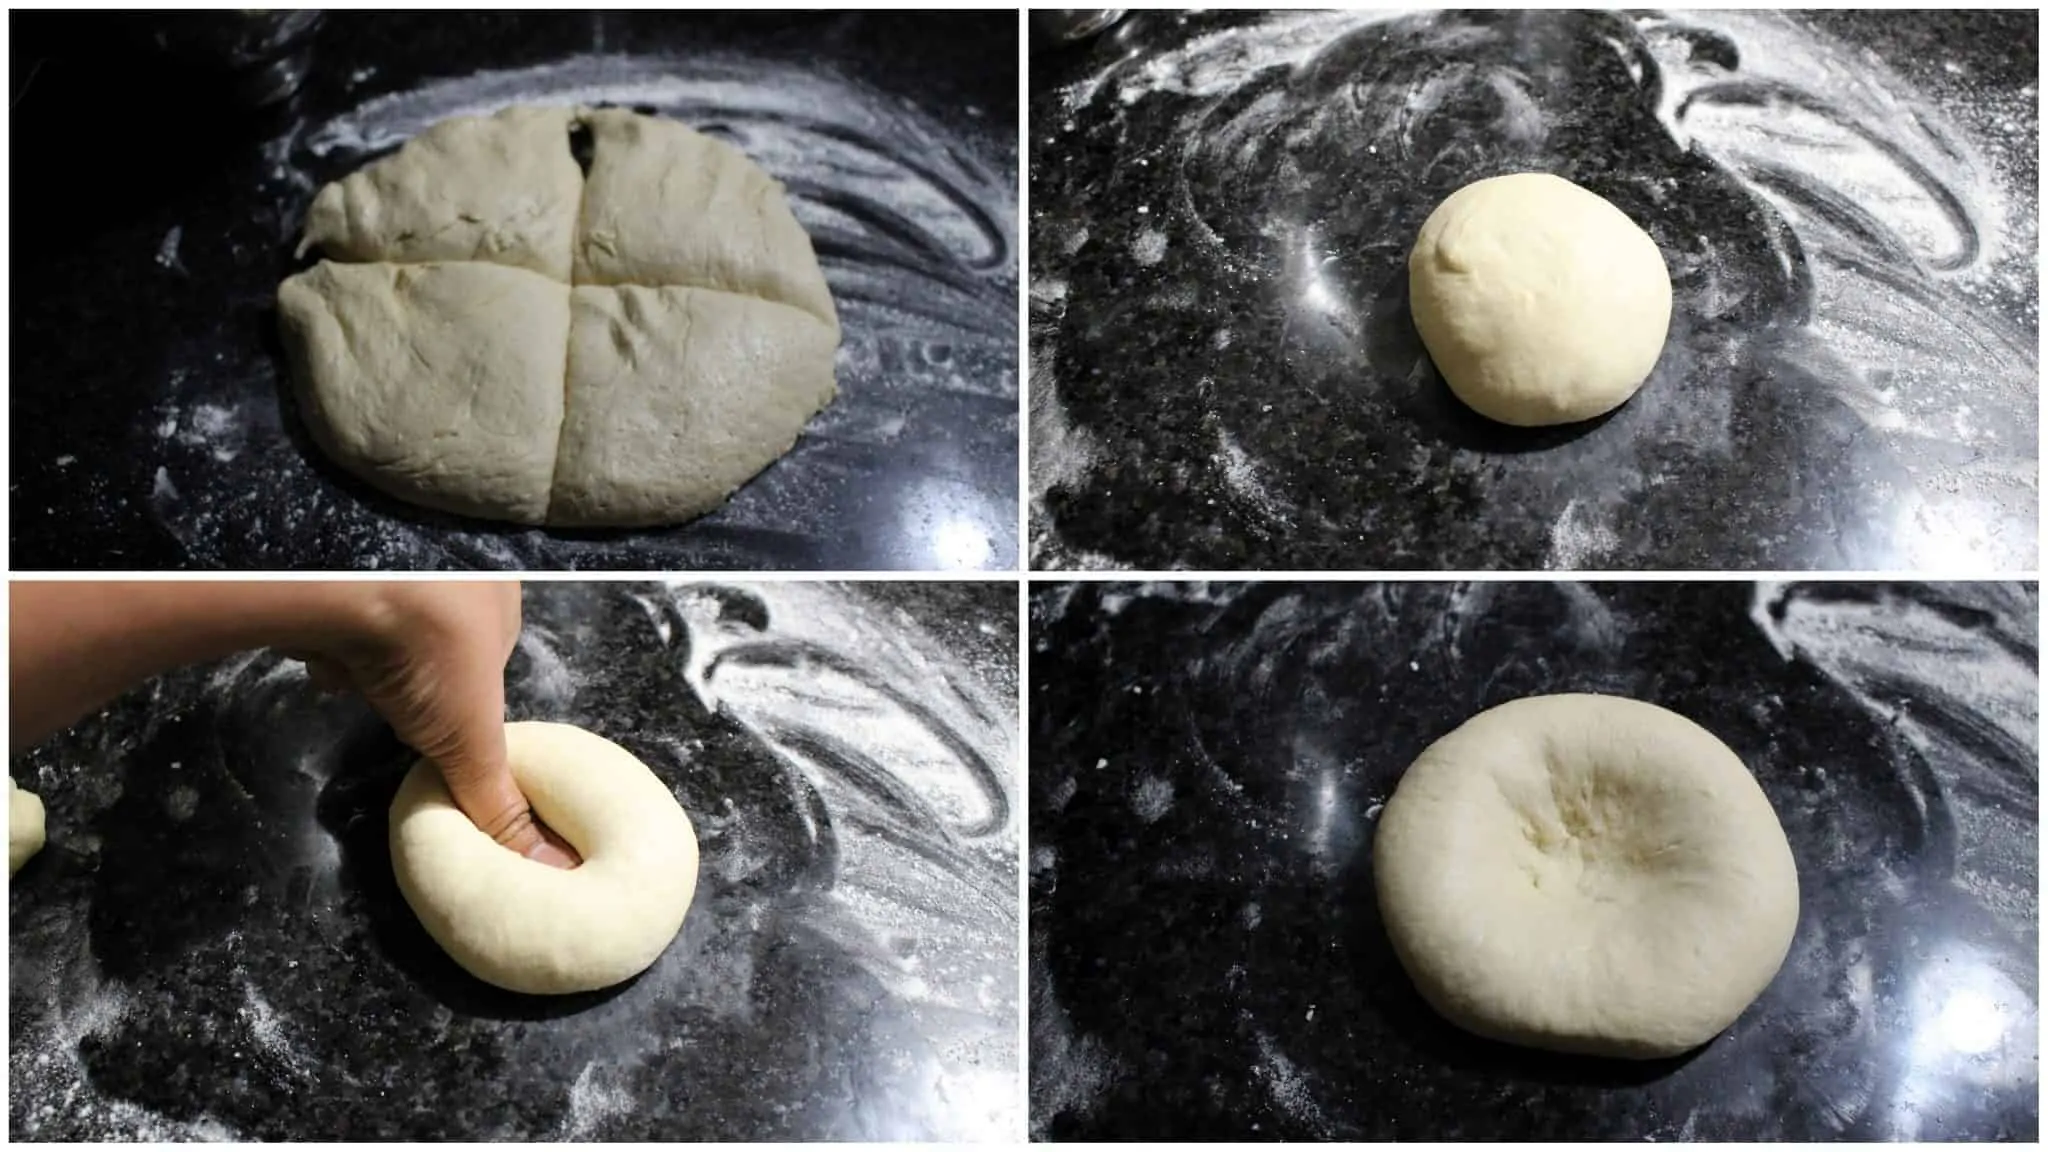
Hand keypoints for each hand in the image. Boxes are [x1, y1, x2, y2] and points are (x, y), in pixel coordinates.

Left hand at [290, 583, 579, 868]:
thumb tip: (546, 863)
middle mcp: (460, 576)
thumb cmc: (433, 652)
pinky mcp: (342, 571)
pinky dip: (333, 646)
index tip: (434, 724)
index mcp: (504, 602)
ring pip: (382, 639)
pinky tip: (332, 655)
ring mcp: (401, 570)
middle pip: (430, 656)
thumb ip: (499, 802)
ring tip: (362, 677)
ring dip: (365, 672)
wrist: (349, 586)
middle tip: (399, 701)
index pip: (485, 668)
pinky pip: (339, 618)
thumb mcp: (472, 740)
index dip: (456, 704)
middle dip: (406, 687)